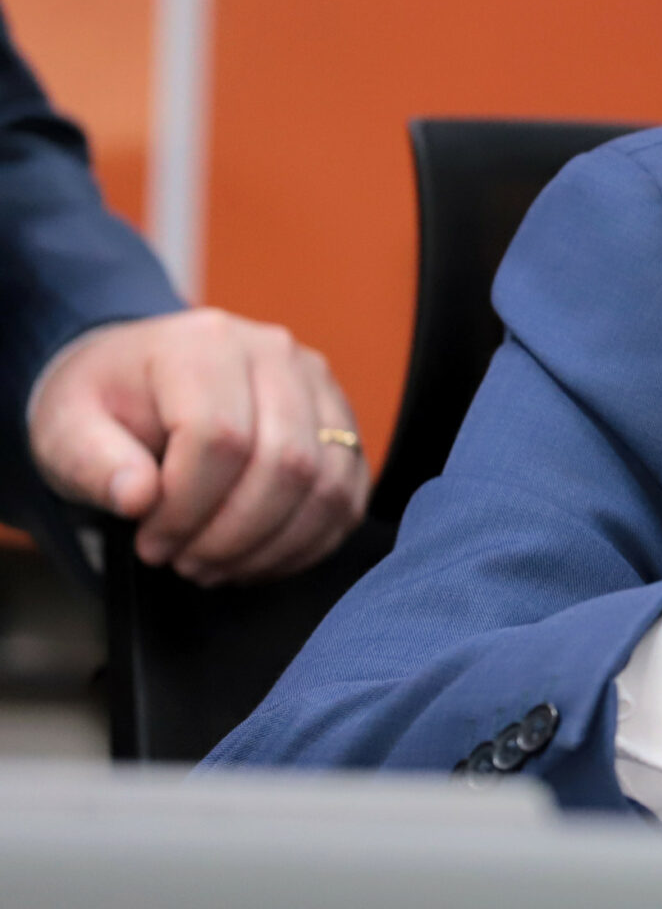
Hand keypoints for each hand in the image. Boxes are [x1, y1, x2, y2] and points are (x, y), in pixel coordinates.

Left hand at [27, 308, 370, 584]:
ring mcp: (318, 385)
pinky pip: (349, 493)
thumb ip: (92, 462)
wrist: (140, 377)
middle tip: (185, 562)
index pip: (219, 437)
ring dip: (272, 545)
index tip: (150, 542)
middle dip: (232, 534)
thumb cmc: (105, 405)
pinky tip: (258, 556)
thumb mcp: (67, 429)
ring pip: (325, 483)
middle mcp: (276, 353)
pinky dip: (308, 541)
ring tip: (218, 563)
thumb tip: (139, 497)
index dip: (186, 508)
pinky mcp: (341, 420)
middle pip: (285, 462)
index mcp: (204, 345)